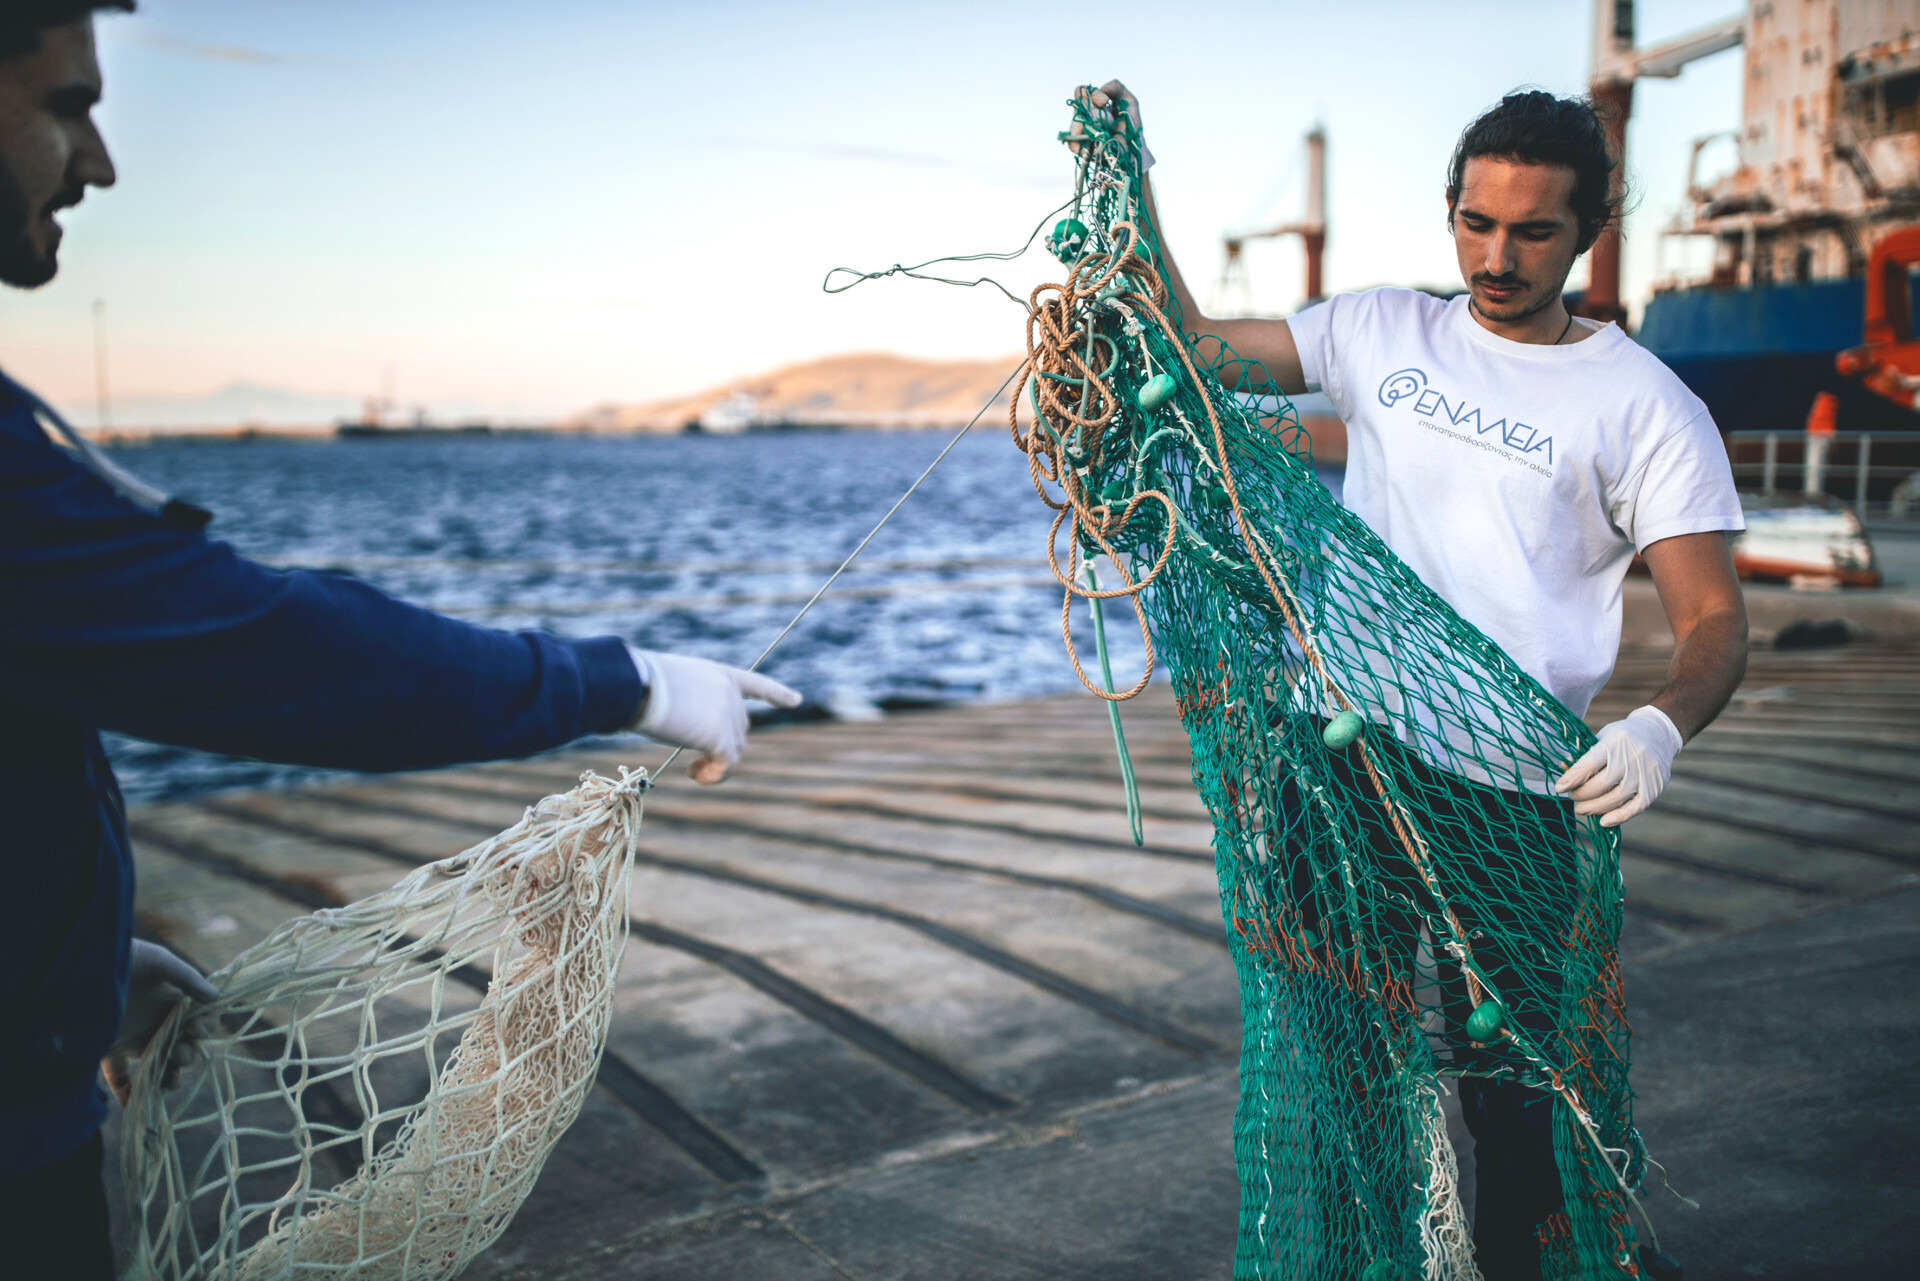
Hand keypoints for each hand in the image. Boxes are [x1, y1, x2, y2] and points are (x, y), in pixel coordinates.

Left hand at [102, 940, 218, 1105]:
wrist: (75, 964)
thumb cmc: (120, 958)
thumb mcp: (158, 961)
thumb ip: (187, 978)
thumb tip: (215, 997)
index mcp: (169, 1001)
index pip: (196, 1019)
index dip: (204, 1027)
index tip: (199, 1029)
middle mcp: (153, 1022)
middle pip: (180, 1045)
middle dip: (188, 1054)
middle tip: (181, 1053)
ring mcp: (131, 1037)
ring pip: (156, 1064)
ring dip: (168, 1076)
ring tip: (169, 1081)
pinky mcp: (107, 1050)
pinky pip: (119, 1077)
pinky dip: (127, 1092)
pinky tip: (134, 1101)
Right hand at [629, 648, 801, 783]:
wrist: (637, 686)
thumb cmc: (641, 685)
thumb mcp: (673, 686)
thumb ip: (693, 704)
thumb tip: (693, 732)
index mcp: (720, 674)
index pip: (756, 684)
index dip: (777, 694)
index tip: (797, 700)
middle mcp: (730, 693)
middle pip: (740, 729)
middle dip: (722, 747)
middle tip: (694, 763)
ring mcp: (728, 713)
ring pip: (735, 749)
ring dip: (716, 765)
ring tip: (693, 770)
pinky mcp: (720, 736)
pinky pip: (728, 764)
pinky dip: (716, 775)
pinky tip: (697, 776)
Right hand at [1066, 80, 1152, 169]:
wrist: (1134, 150)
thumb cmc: (1131, 127)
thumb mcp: (1129, 102)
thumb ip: (1117, 87)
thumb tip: (1103, 88)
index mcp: (1092, 105)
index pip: (1081, 92)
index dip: (1091, 94)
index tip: (1104, 102)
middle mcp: (1084, 117)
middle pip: (1079, 106)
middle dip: (1094, 110)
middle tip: (1109, 120)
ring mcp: (1080, 133)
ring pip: (1076, 123)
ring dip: (1093, 126)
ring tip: (1106, 133)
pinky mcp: (1080, 149)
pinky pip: (1073, 142)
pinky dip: (1083, 141)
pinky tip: (1094, 142)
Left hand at [1555, 705, 1682, 827]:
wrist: (1659, 732)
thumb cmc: (1623, 737)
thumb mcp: (1603, 737)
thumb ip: (1585, 755)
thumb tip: (1563, 770)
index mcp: (1616, 741)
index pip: (1589, 764)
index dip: (1572, 779)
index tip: (1559, 788)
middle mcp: (1633, 756)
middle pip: (1602, 784)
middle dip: (1581, 794)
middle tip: (1572, 797)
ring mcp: (1646, 773)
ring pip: (1616, 798)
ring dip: (1595, 808)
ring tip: (1581, 809)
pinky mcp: (1655, 787)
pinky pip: (1636, 807)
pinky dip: (1619, 817)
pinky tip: (1603, 821)